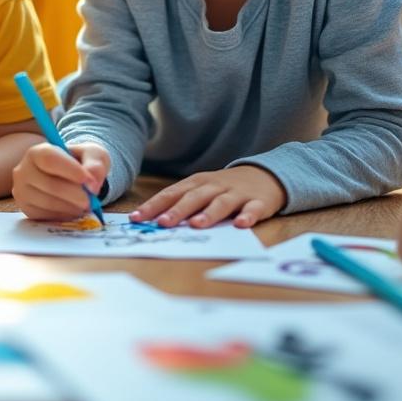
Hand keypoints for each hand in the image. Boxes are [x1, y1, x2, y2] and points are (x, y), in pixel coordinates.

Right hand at [11, 142, 108, 220]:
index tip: (90, 180)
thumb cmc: (79, 163)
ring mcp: (22, 192)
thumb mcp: (92, 155)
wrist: (69, 177)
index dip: (71, 170)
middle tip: (91, 199)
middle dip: (75, 194)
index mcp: (37, 152)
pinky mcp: (27, 210)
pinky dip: (64, 215)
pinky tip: (73, 209)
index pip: (49, 159)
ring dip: (71, 206)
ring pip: (48, 203)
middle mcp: (23, 171)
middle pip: (49, 184)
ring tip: (85, 204)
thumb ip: (96, 162)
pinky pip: (46, 216)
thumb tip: (93, 180)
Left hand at [130, 165, 284, 228]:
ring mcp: (236, 193)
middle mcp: (214, 186)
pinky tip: (241, 224)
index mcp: (196, 184)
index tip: (136, 219)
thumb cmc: (224, 188)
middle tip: (162, 223)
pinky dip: (247, 216)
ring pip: (221, 203)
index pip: (170, 194)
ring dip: (208, 213)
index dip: (153, 206)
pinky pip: (253, 209)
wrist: (265, 175)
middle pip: (193, 197)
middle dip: (177, 210)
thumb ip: (181, 203)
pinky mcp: (258, 202)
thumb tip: (153, 222)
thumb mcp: (201, 190)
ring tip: (196, 225)